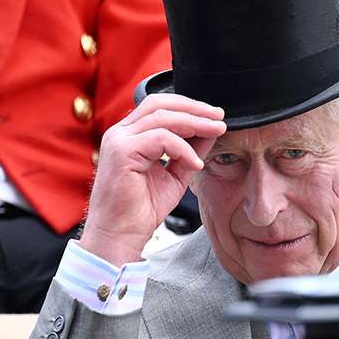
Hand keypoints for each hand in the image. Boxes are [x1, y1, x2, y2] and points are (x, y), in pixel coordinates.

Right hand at [80, 94, 225, 265]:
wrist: (121, 234)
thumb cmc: (141, 210)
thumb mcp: (175, 175)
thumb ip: (190, 152)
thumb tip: (210, 132)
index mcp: (130, 135)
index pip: (159, 107)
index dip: (188, 107)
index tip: (214, 116)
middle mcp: (120, 133)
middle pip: (159, 104)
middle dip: (194, 108)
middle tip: (219, 117)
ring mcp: (118, 141)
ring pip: (161, 118)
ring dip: (194, 123)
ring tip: (216, 131)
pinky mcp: (121, 153)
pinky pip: (160, 139)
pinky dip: (183, 148)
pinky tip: (196, 163)